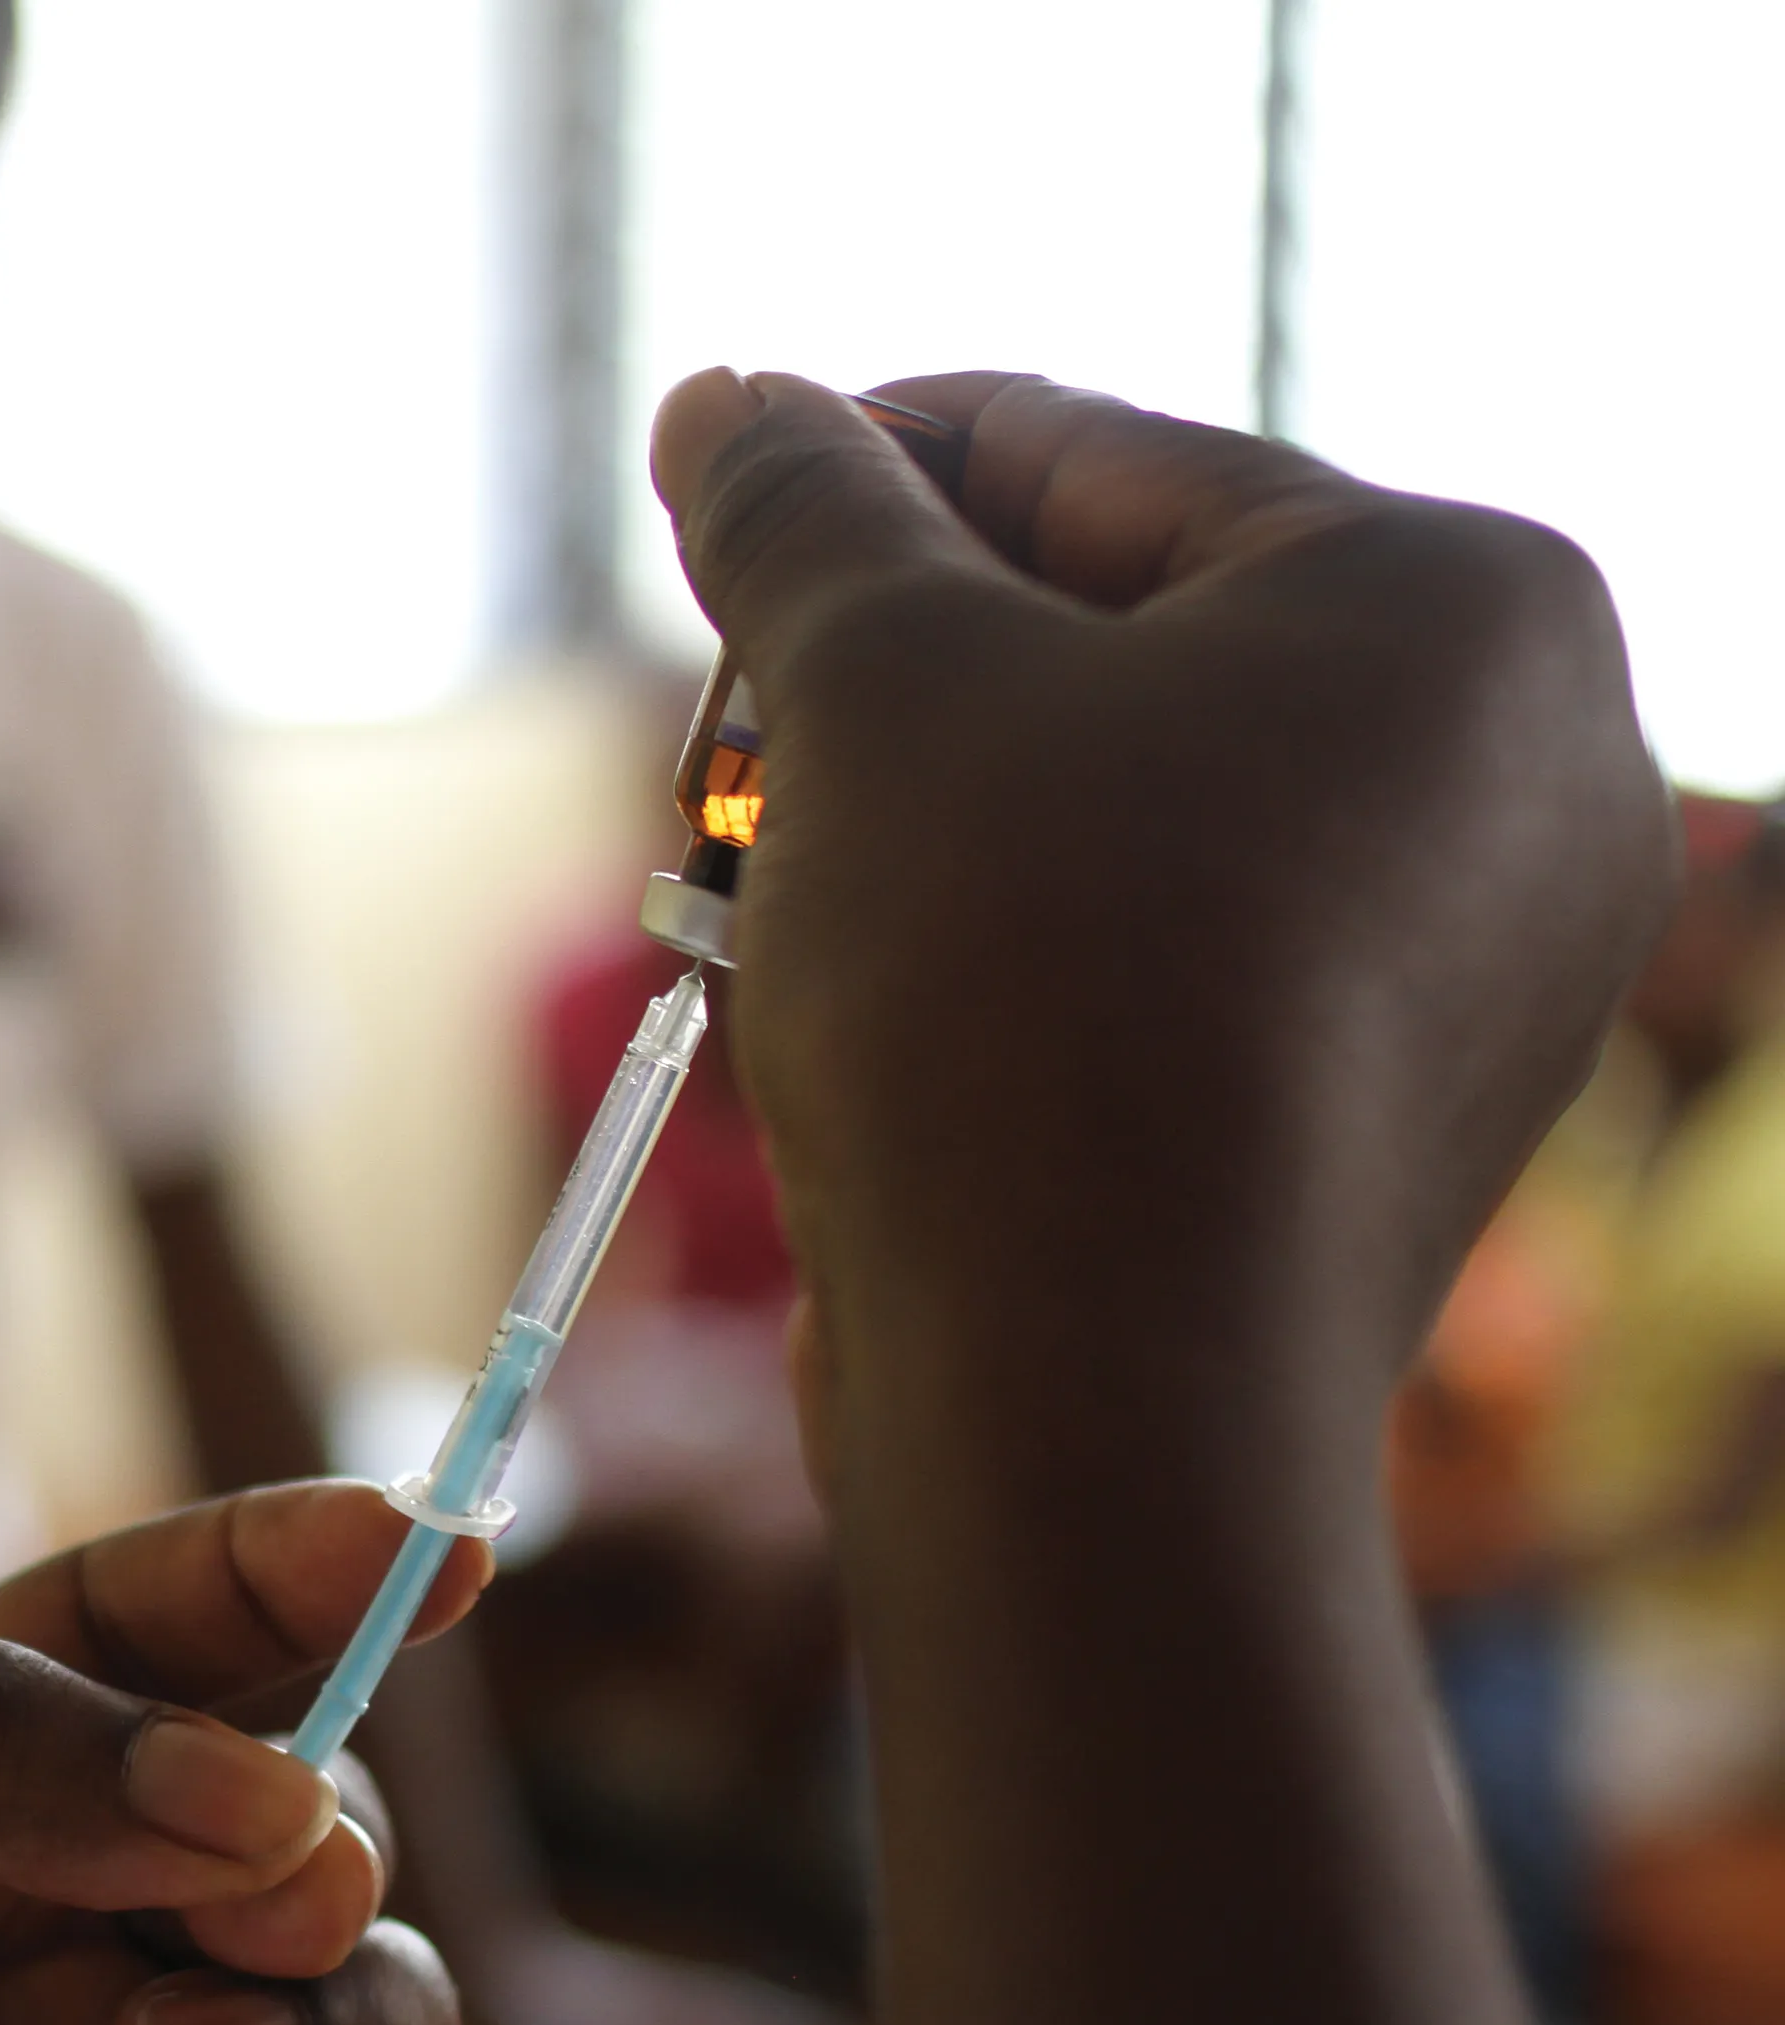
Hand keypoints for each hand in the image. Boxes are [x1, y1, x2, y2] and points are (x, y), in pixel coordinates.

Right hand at [660, 370, 1669, 1395]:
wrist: (1099, 1404)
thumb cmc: (1013, 992)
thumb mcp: (875, 686)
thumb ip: (800, 511)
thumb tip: (726, 402)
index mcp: (1464, 601)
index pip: (1099, 457)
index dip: (871, 460)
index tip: (713, 489)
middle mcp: (1528, 774)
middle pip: (1127, 643)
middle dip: (891, 685)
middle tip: (723, 736)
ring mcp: (1477, 968)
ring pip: (1131, 820)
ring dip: (920, 833)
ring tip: (762, 891)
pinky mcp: (1387, 1126)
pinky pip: (1164, 971)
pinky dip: (1001, 964)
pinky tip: (856, 1019)